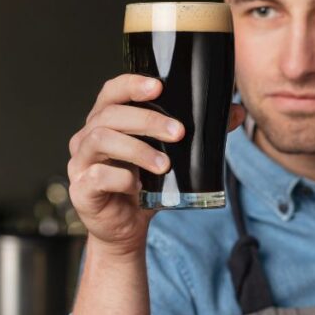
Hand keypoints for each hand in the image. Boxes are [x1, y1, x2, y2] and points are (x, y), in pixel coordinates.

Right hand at [68, 73, 245, 253]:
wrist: (127, 229)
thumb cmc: (147, 187)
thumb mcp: (173, 157)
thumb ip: (198, 134)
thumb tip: (235, 112)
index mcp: (107, 121)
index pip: (112, 91)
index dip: (132, 85)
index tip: (158, 87)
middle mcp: (88, 137)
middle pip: (110, 114)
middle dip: (147, 120)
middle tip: (178, 132)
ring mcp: (80, 162)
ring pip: (101, 140)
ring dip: (137, 149)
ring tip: (165, 165)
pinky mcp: (81, 189)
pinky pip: (97, 175)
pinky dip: (121, 178)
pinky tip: (139, 186)